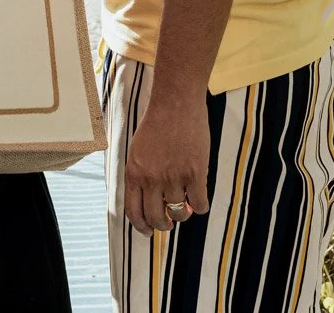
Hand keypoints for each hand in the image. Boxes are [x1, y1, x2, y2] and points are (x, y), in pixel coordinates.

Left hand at [123, 94, 211, 234]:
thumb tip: (145, 197)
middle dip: (163, 225)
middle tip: (169, 223)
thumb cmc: (156, 123)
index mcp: (134, 173)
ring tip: (184, 208)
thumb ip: (139, 174)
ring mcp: (174, 177)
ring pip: (178, 214)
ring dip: (182, 216)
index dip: (141, 226)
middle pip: (156, 217)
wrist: (176, 103)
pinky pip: (199, 203)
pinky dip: (199, 206)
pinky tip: (199, 200)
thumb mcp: (137, 150)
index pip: (133, 212)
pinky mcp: (195, 173)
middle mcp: (152, 179)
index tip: (148, 231)